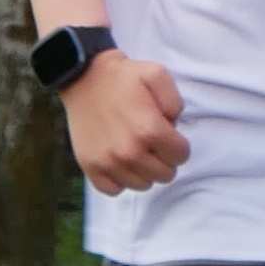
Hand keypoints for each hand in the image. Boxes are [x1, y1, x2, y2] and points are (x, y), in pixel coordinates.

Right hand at [63, 51, 186, 191]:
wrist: (83, 77)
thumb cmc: (123, 77)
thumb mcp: (157, 75)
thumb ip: (175, 102)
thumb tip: (174, 127)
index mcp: (149, 130)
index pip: (181, 156)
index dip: (179, 144)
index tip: (169, 135)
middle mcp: (129, 152)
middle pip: (165, 175)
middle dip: (164, 159)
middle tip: (153, 142)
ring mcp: (108, 163)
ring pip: (142, 185)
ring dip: (144, 170)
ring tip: (136, 150)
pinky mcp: (91, 168)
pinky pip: (115, 190)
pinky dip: (120, 179)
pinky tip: (120, 161)